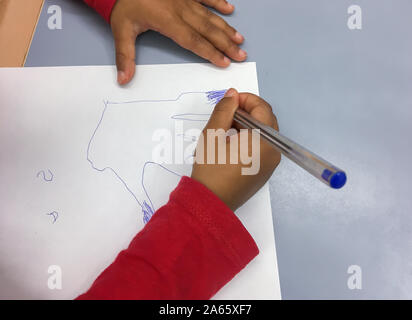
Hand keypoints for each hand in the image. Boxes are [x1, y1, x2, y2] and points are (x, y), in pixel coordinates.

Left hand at [110, 0, 246, 84]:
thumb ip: (124, 56)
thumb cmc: (123, 4)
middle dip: (226, 44)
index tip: (224, 62)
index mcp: (167, 20)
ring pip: (209, 15)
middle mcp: (180, 8)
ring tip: (239, 39)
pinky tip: (229, 7)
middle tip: (241, 55)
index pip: (193, 41)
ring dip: (225, 28)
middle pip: (208, 30)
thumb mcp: (121, 30)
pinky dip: (217, 1)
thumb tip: (123, 80)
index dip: (210, 52)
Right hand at [191, 89, 280, 210]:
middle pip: (265, 121)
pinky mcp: (264, 172)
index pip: (262, 109)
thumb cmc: (210, 169)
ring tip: (224, 129)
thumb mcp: (213, 135)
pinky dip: (249, 139)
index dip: (246, 99)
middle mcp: (273, 151)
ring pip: (263, 134)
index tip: (229, 101)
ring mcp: (271, 163)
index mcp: (264, 141)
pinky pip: (261, 147)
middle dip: (246, 112)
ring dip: (247, 125)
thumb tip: (233, 94)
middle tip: (225, 115)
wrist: (210, 204)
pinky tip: (230, 144)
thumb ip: (224, 110)